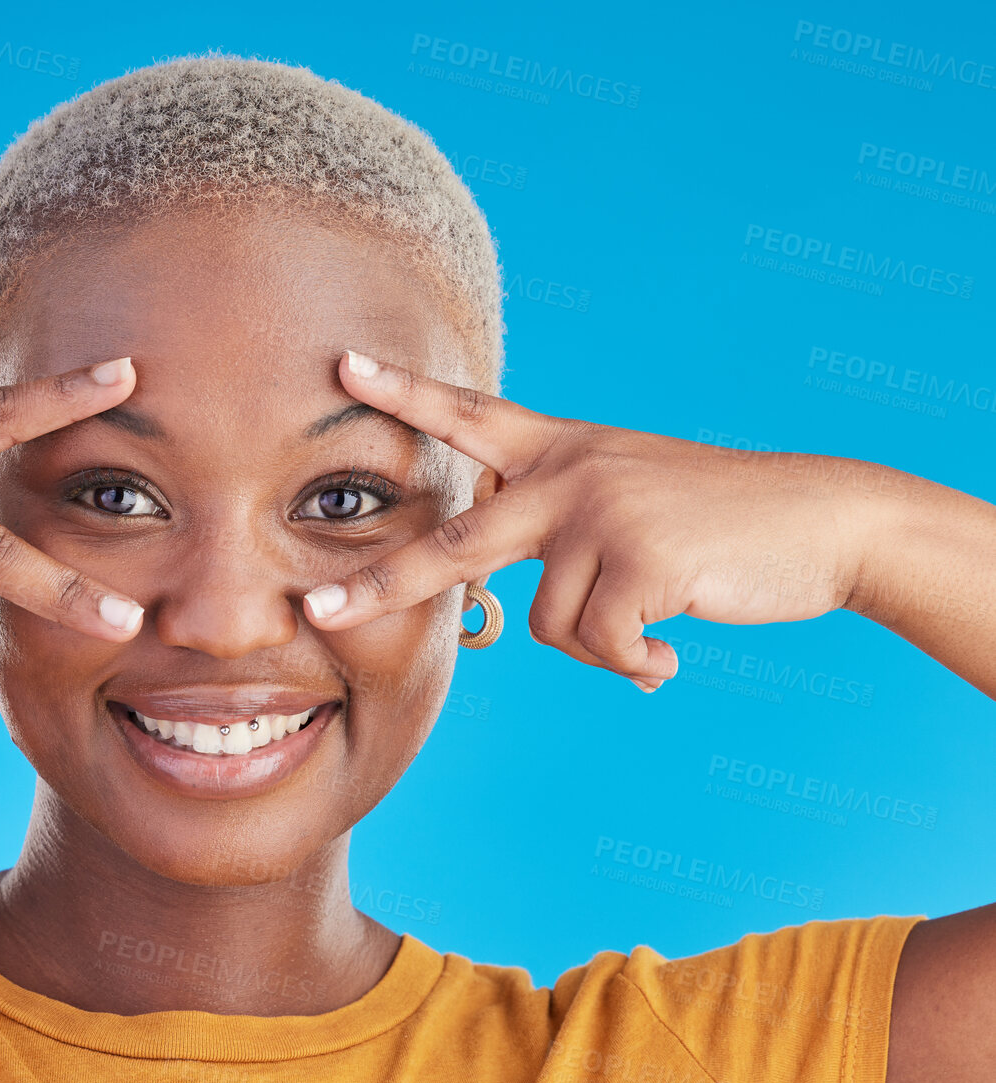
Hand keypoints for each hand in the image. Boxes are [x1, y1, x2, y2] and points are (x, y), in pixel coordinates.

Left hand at [303, 351, 899, 690]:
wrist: (823, 520)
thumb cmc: (717, 522)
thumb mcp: (625, 496)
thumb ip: (557, 527)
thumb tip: (504, 604)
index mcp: (562, 450)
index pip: (471, 414)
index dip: (404, 393)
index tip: (341, 366)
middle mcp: (571, 472)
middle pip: (454, 542)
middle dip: (381, 587)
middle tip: (312, 615)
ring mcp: (603, 512)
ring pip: (547, 623)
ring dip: (598, 644)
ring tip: (652, 627)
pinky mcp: (640, 559)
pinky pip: (600, 644)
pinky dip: (635, 664)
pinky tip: (670, 650)